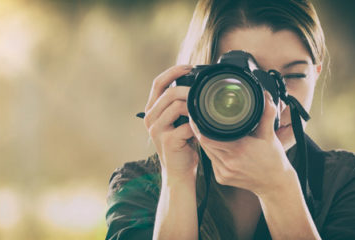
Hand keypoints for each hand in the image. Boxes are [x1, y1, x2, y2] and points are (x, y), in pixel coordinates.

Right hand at [143, 65, 197, 184]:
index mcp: (152, 110)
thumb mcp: (178, 120)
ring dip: (194, 106)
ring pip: (176, 106)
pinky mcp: (168, 141)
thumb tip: (196, 85)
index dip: (173, 71)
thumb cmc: (182, 144)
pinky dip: (198, 124)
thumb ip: (181, 104)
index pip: (158, 83)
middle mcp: (150, 118)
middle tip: (202, 92)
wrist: (179, 172)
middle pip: (168, 93)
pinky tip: (203, 127)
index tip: (189, 67)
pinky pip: (185, 125)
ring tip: (203, 112)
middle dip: (188, 89)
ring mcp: (157, 130)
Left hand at [190, 91, 296, 194]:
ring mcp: (224, 173)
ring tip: (208, 132)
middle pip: (204, 144)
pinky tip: (218, 148)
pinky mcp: (221, 179)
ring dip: (206, 143)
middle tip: (199, 121)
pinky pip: (211, 162)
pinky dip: (213, 154)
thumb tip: (265, 95)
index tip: (196, 116)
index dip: (199, 127)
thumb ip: (266, 114)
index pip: (207, 137)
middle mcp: (228, 162)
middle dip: (201, 132)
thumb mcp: (269, 135)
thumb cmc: (273, 159)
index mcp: (238, 149)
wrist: (275, 184)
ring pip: (206, 153)